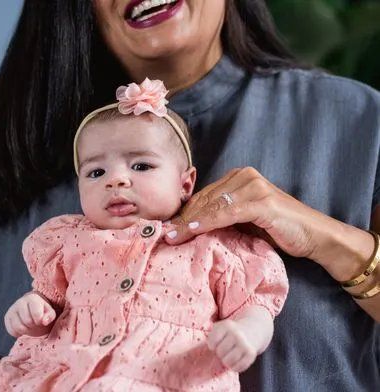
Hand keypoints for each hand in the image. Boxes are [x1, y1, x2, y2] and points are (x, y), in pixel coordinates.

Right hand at [4, 292, 55, 337]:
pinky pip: (11, 330)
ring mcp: (12, 309)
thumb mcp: (50, 313)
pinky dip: (18, 333)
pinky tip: (23, 328)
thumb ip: (50, 316)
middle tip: (35, 323)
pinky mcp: (7, 317)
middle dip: (33, 325)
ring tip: (30, 326)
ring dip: (26, 330)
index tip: (41, 320)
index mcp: (32, 298)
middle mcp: (20, 302)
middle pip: (27, 321)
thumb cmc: (43, 312)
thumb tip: (44, 321)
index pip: (36, 314)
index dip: (39, 321)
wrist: (33, 311)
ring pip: (18, 327)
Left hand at [164, 167, 371, 279]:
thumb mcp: (245, 221)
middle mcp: (244, 176)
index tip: (166, 229)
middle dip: (182, 219)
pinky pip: (226, 212)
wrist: (314, 236)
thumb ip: (223, 217)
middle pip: (204, 199)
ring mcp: (253, 186)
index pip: (204, 196)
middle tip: (164, 234)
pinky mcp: (261, 200)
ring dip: (189, 222)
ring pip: (212, 205)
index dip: (184, 213)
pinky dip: (207, 222)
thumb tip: (191, 227)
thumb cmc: (278, 229)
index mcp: (238, 178)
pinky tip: (192, 230)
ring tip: (172, 236)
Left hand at [207, 319, 256, 372]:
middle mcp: (236, 334)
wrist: (251, 330)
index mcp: (226, 326)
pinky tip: (236, 360)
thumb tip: (202, 351)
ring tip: (228, 355)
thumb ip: (211, 336)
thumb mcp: (219, 328)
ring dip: (226, 361)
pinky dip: (234, 367)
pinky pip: (238, 368)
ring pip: (228, 361)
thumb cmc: (229, 332)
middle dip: (220, 353)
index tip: (215, 343)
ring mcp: (244, 344)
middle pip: (220, 352)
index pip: (212, 342)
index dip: (212, 345)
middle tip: (224, 349)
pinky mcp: (251, 354)